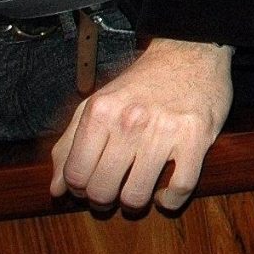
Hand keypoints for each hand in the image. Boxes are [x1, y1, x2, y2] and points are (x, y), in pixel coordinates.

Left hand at [48, 36, 232, 212]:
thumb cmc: (142, 82)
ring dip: (135, 202)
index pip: (75, 175)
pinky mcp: (196, 137)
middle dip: (104, 199)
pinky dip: (170, 201)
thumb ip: (70, 144)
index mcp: (101, 110)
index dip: (80, 188)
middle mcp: (130, 119)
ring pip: (136, 196)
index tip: (92, 183)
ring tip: (139, 189)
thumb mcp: (98, 103)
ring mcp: (165, 129)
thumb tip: (56, 188)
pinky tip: (165, 192)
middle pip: (102, 191)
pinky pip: (179, 189)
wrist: (191, 51)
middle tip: (114, 190)